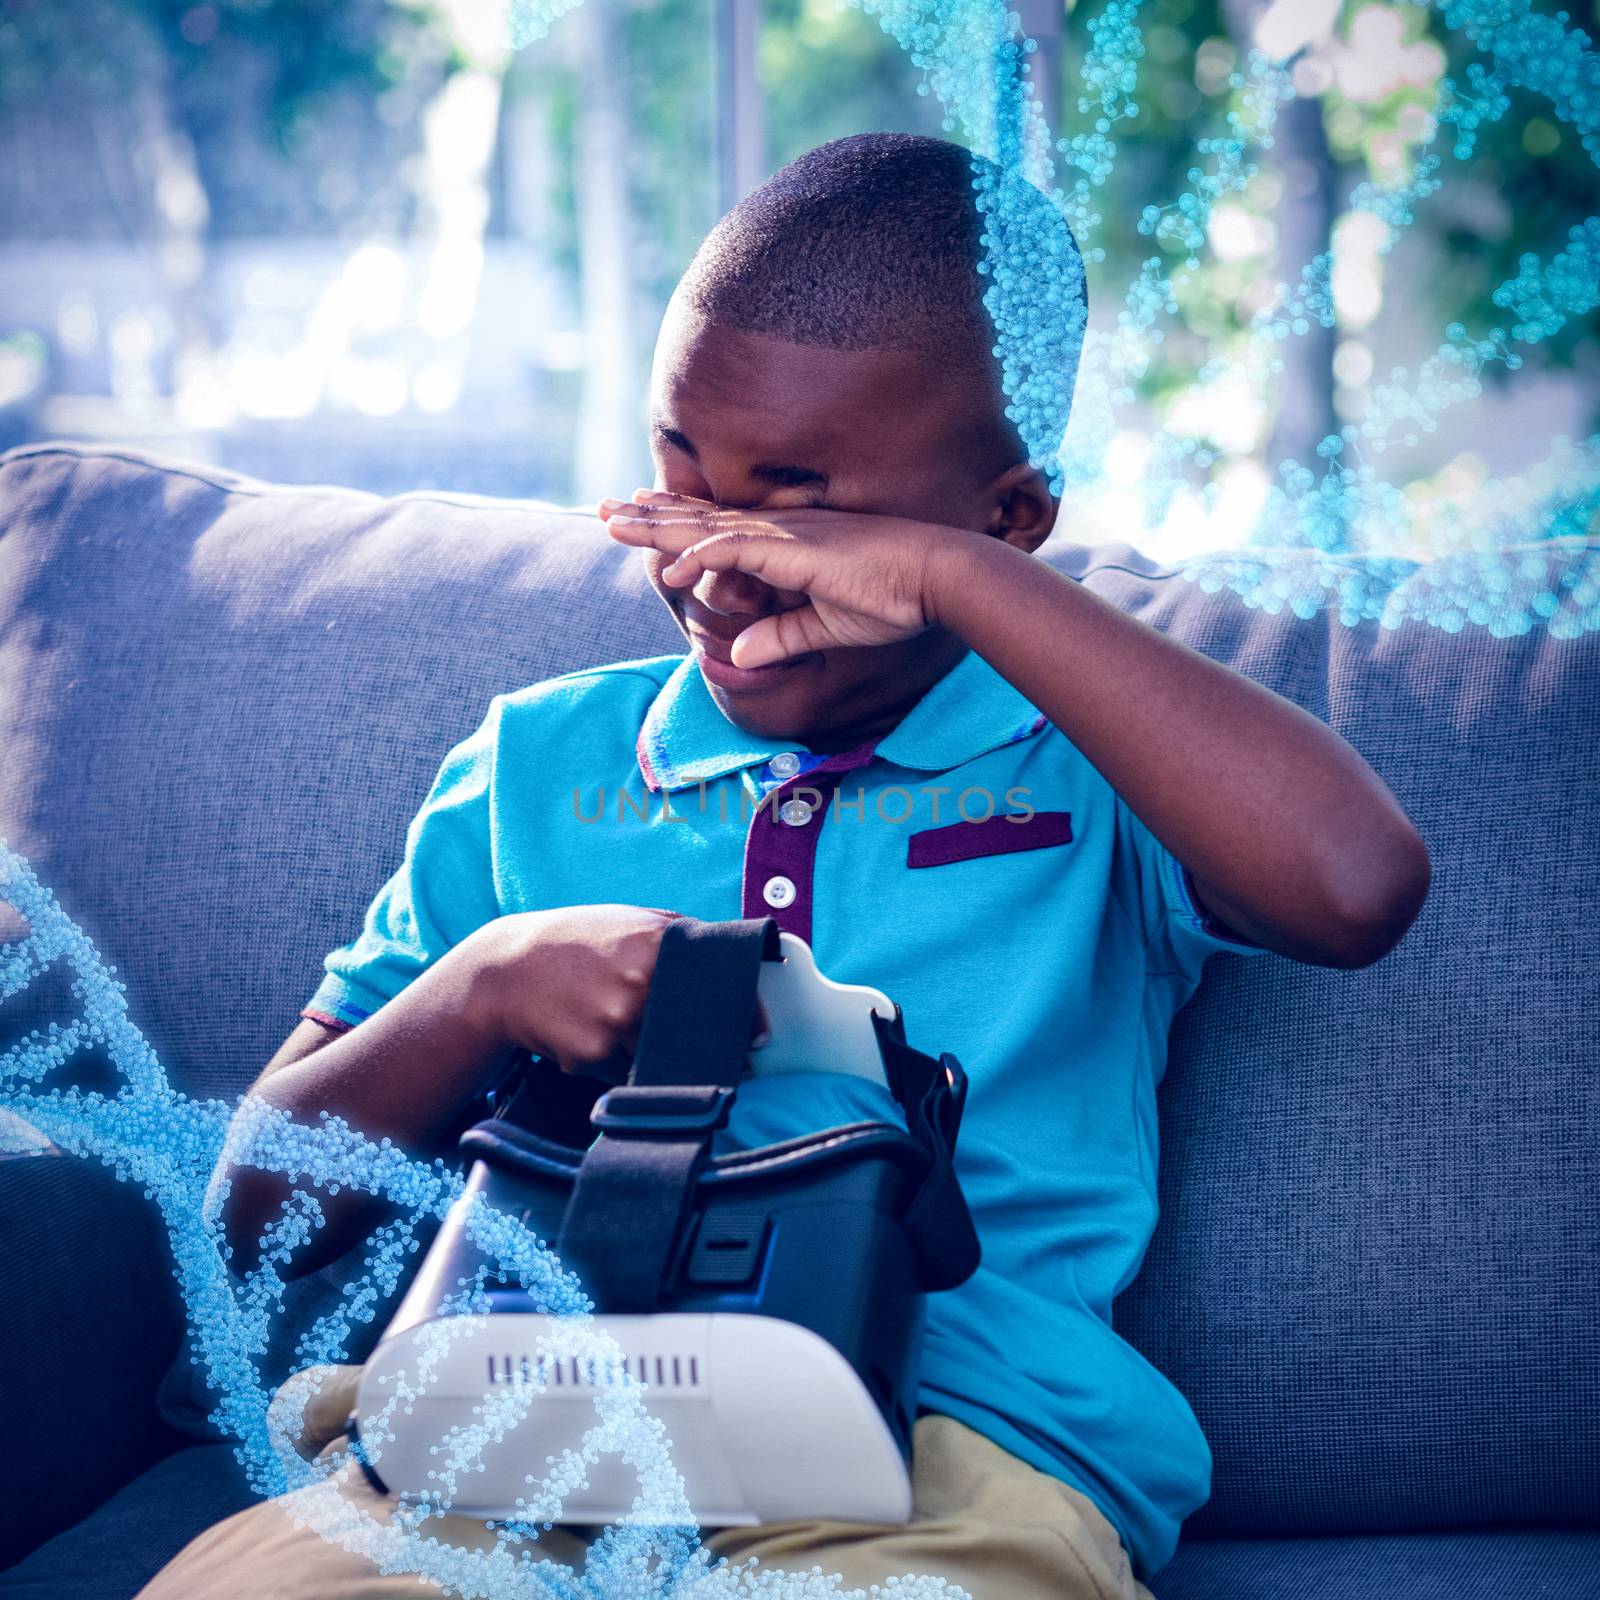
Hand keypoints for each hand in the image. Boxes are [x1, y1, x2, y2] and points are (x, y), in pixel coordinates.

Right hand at [470, 905, 767, 1083]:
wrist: (506, 971)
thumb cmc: (575, 942)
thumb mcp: (629, 921)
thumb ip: (681, 935)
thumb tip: (739, 955)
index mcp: (657, 944)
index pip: (721, 988)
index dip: (747, 1015)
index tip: (760, 1034)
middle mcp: (641, 982)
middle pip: (697, 1031)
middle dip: (711, 1047)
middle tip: (718, 1053)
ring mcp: (616, 1021)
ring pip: (662, 1057)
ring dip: (657, 1055)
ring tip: (623, 1030)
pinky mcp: (593, 1054)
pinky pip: (625, 1072)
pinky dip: (619, 1064)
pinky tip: (595, 1037)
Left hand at [598, 488, 963, 668]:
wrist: (938, 579)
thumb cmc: (894, 599)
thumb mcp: (825, 627)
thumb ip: (781, 637)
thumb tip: (739, 656)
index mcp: (786, 545)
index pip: (719, 530)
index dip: (677, 524)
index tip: (640, 517)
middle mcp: (779, 532)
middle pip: (700, 519)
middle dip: (650, 515)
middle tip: (606, 508)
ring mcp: (785, 537)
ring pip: (705, 526)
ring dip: (656, 527)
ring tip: (612, 521)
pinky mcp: (794, 550)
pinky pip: (734, 549)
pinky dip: (698, 556)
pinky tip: (668, 568)